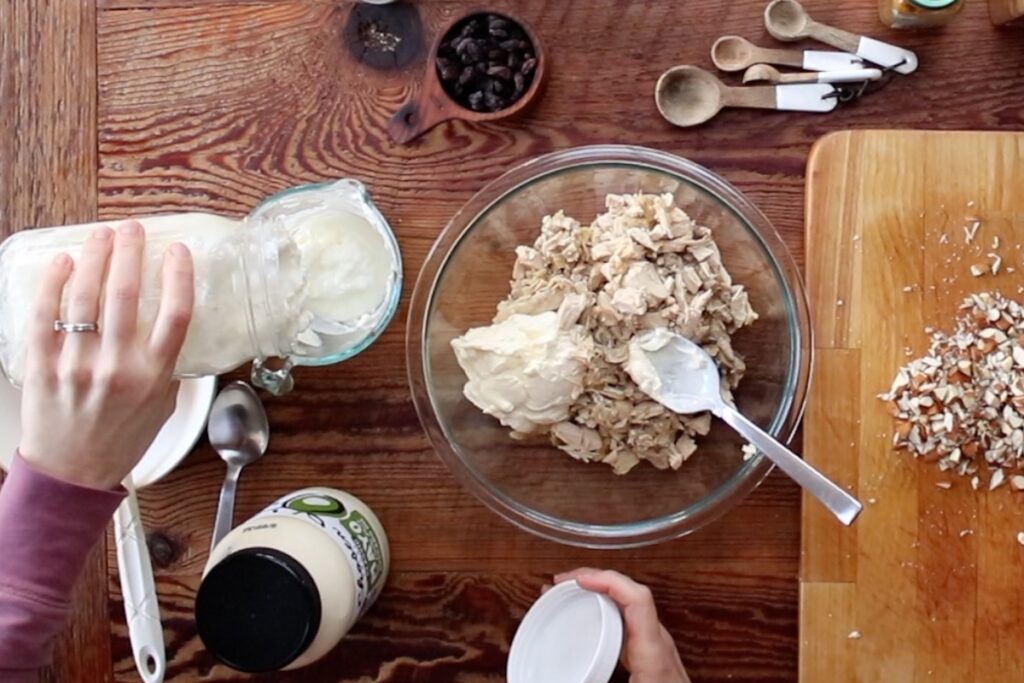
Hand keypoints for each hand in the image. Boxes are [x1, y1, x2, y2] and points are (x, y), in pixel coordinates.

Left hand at [18, 220, 193, 489]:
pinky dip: (52, 283)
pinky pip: (45, 315)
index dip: (179, 276)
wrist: (73, 475)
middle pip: (128, 296)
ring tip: (101, 235)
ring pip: (86, 298)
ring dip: (95, 258)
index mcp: (154, 377)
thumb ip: (168, 367)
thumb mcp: (163, 407)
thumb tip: (171, 325)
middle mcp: (119, 369)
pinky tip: (61, 262)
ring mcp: (78, 366)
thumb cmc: (121, 441)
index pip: (176, 315)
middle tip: (132, 229)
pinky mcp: (43, 367)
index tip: (177, 252)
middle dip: (130, 253)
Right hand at [555, 568, 689, 682]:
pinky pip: (628, 618)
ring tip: (569, 592)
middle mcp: (658, 643)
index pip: (638, 599)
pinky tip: (590, 616)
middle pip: (629, 592)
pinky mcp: (651, 654)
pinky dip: (606, 609)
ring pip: (629, 602)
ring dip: (599, 590)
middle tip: (562, 582)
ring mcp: (656, 646)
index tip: (580, 580)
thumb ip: (596, 676)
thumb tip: (572, 675)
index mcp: (654, 654)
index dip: (608, 580)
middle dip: (594, 579)